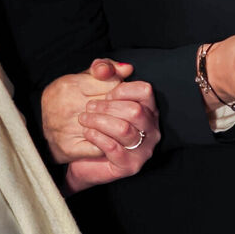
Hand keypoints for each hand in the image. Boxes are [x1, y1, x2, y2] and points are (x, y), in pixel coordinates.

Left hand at [41, 59, 157, 191]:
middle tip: (88, 107)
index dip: (122, 89)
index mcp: (149, 109)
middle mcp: (152, 129)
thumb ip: (101, 73)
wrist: (82, 157)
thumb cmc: (95, 123)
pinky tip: (87, 132)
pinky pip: (114, 148)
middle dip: (107, 107)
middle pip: (135, 110)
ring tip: (84, 119)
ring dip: (100, 121)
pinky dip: (98, 137)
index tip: (105, 93)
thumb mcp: (97, 91)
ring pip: (124, 129)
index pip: (145, 91)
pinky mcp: (131, 165)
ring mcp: (144, 149)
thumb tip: (104, 67)